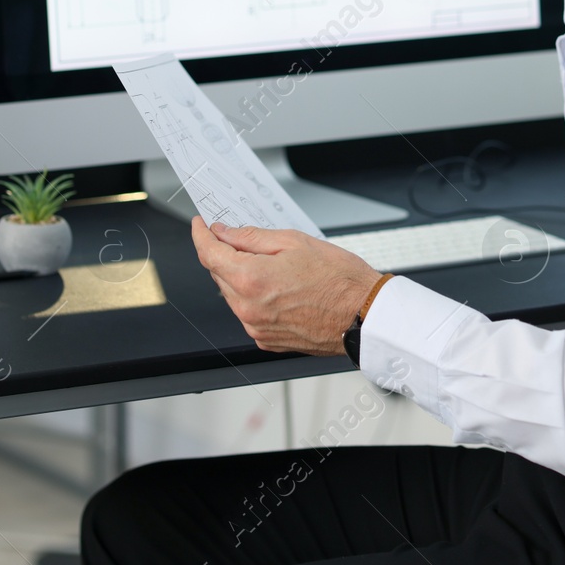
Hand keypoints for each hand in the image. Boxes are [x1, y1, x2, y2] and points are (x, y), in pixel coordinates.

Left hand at [191, 217, 381, 355]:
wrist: (363, 315)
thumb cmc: (339, 280)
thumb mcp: (294, 242)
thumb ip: (251, 237)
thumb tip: (225, 232)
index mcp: (250, 279)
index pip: (208, 253)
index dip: (201, 235)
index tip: (201, 225)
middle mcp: (247, 308)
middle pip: (218, 274)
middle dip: (224, 254)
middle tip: (242, 238)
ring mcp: (256, 327)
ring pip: (232, 294)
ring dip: (240, 277)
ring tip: (274, 266)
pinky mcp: (266, 340)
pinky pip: (248, 313)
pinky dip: (254, 297)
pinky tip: (279, 288)